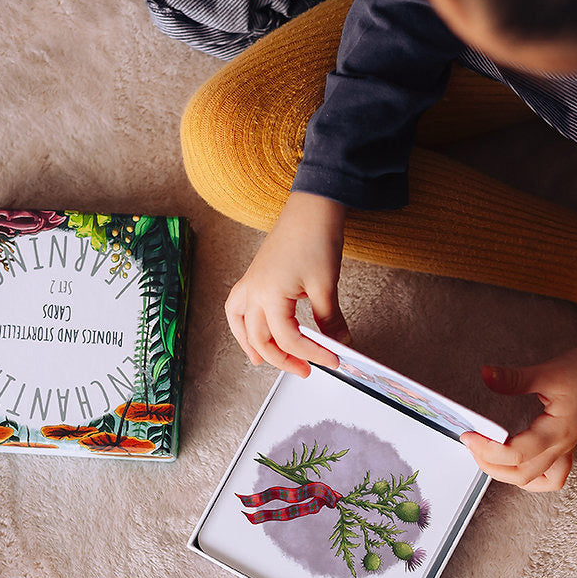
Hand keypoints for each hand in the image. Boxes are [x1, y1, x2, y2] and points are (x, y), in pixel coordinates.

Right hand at [226, 192, 352, 376]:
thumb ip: (330, 320)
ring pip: (241, 325)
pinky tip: (251, 333)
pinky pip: (237, 307)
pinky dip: (242, 325)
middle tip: (306, 370)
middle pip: (262, 338)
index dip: (312, 353)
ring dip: (252, 346)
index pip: (289, 338)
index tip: (332, 361)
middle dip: (283, 359)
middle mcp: (254, 290)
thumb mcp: (326, 285)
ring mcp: (250, 283)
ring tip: (263, 362)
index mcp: (270, 294)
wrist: (312, 207)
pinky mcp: (253, 276)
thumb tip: (339, 344)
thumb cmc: (315, 237)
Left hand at [462, 319, 576, 491]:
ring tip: (487, 457)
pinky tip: (517, 466)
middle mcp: (561, 446)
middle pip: (521, 475)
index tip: (468, 436)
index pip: (516, 455)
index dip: (488, 449)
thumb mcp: (548, 372)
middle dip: (490, 465)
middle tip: (471, 445)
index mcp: (557, 432)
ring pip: (534, 480)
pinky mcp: (565, 445)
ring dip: (507, 475)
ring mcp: (564, 448)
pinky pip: (550, 476)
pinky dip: (531, 478)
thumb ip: (514, 378)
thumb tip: (486, 376)